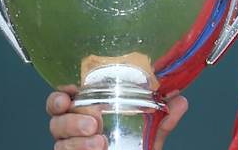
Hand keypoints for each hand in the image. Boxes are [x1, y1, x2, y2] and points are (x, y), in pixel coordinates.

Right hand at [47, 85, 188, 149]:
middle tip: (93, 122)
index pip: (63, 98)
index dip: (59, 95)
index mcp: (87, 110)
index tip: (68, 93)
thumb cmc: (135, 147)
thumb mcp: (151, 132)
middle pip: (56, 120)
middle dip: (71, 119)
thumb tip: (181, 100)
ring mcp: (70, 147)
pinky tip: (96, 149)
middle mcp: (73, 129)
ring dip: (78, 141)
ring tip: (99, 141)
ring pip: (60, 142)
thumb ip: (164, 117)